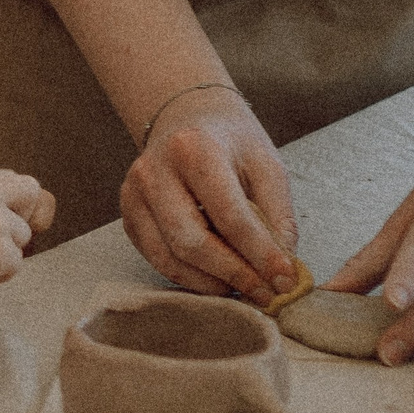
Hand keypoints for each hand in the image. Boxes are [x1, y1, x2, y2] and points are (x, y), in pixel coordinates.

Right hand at [120, 86, 297, 303]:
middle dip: (233, 275)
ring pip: (169, 257)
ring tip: (244, 289)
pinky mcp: (128, 215)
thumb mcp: (267, 165)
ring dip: (210, 283)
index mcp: (194, 150)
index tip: (286, 281)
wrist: (186, 118)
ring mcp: (133, 194)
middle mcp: (154, 171)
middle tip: (266, 294)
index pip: (229, 215)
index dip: (260, 254)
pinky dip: (189, 276)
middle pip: (191, 242)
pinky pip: (156, 258)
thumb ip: (278, 216)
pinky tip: (217, 278)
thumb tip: (283, 270)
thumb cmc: (231, 142)